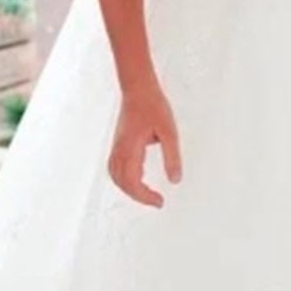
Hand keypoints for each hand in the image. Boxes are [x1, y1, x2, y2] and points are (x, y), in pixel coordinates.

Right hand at [108, 79, 182, 207]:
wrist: (138, 88)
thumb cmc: (153, 106)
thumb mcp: (170, 132)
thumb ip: (172, 157)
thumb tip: (175, 180)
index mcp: (130, 149)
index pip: (133, 182)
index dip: (145, 196)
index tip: (160, 201)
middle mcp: (120, 150)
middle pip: (122, 183)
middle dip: (138, 196)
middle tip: (156, 201)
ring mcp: (117, 146)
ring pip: (115, 176)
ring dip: (129, 188)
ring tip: (146, 193)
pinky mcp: (118, 142)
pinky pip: (115, 167)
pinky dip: (124, 178)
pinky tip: (138, 177)